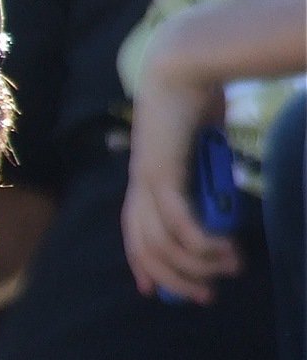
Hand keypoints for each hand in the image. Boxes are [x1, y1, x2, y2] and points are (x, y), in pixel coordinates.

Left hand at [122, 23, 241, 304]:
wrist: (183, 64)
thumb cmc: (197, 96)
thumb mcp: (205, 142)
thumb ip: (209, 168)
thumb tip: (225, 185)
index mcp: (145, 179)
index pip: (134, 234)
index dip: (142, 265)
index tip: (155, 292)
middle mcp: (139, 185)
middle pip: (145, 249)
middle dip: (172, 278)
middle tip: (203, 295)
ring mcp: (146, 180)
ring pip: (161, 242)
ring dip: (194, 263)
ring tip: (226, 268)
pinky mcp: (160, 173)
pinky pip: (175, 221)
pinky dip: (196, 241)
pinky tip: (216, 250)